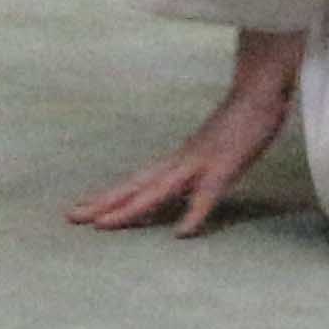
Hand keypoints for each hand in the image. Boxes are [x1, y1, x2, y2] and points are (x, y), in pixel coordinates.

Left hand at [69, 33, 303, 235]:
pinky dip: (194, 214)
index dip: (107, 197)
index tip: (79, 209)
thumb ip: (192, 175)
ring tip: (103, 224)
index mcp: (175, 161)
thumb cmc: (237, 125)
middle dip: (103, 203)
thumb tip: (177, 195)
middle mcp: (179, 162)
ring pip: (158, 190)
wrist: (258, 94)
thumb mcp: (210, 153)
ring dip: (130, 208)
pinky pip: (207, 195)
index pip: (134, 181)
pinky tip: (181, 234)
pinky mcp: (224, 167)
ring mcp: (199, 163)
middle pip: (135, 185)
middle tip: (70, 217)